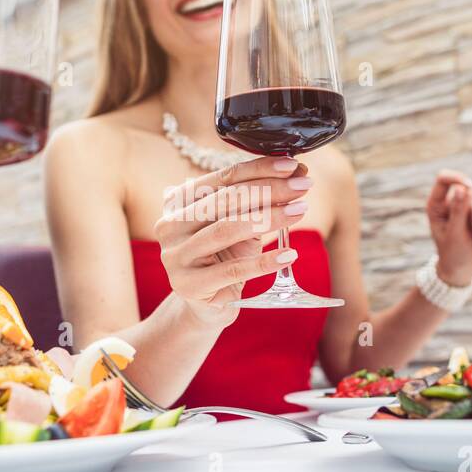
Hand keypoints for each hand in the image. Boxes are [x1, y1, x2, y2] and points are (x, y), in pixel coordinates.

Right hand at [154, 157, 311, 327]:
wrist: (207, 305)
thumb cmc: (225, 258)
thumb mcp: (240, 225)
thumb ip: (261, 200)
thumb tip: (298, 174)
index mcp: (178, 203)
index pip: (222, 178)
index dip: (259, 169)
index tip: (292, 166)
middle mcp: (170, 226)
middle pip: (225, 201)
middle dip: (269, 190)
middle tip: (302, 186)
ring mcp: (176, 257)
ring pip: (226, 230)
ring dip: (268, 217)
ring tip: (300, 211)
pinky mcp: (189, 286)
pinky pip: (234, 270)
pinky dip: (265, 262)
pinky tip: (289, 254)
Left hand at [426, 171, 471, 286]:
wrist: (464, 268)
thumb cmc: (453, 253)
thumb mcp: (454, 233)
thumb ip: (458, 211)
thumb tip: (462, 188)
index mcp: (437, 205)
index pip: (444, 178)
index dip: (458, 178)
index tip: (471, 187)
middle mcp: (451, 202)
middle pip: (470, 193)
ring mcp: (467, 207)